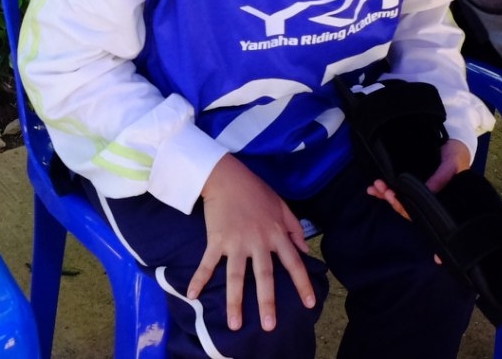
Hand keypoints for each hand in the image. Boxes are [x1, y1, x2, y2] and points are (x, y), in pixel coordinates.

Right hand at [190, 155, 316, 332]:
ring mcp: (236, 242)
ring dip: (234, 302)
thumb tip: (304, 249)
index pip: (293, 262)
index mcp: (276, 233)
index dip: (302, 284)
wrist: (226, 176)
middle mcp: (258, 241)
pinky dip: (199, 279)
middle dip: (267, 302)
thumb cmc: (255, 190)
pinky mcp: (216, 240)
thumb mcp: (281, 205)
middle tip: (270, 326)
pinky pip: (207, 263)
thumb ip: (294, 227)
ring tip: (234, 324)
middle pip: (264, 276)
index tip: (310, 304)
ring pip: (236, 276)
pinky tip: (192, 296)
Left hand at [367, 140, 472, 222]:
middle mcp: (426, 199)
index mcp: (437, 200)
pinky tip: (372, 189)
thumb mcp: (452, 165)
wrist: (454, 143)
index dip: (405, 207)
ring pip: (399, 198)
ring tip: (374, 187)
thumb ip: (441, 178)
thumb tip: (428, 191)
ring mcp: (418, 191)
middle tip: (383, 190)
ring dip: (385, 194)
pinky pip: (396, 188)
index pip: (419, 211)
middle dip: (392, 199)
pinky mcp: (411, 182)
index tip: (393, 198)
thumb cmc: (456, 157)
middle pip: (406, 206)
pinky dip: (384, 189)